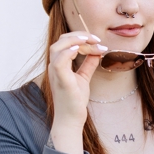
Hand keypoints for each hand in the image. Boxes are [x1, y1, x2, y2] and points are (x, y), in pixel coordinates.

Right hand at [48, 31, 105, 153]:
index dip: (82, 39)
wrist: (71, 118)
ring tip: (91, 41)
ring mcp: (56, 72)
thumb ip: (88, 64)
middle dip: (79, 36)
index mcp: (59, 64)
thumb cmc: (74, 100)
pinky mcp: (60, 79)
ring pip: (58, 47)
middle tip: (97, 39)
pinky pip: (59, 61)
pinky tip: (80, 49)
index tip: (99, 42)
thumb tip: (97, 52)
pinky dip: (68, 52)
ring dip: (75, 40)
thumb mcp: (83, 77)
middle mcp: (55, 66)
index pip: (67, 43)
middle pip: (61, 41)